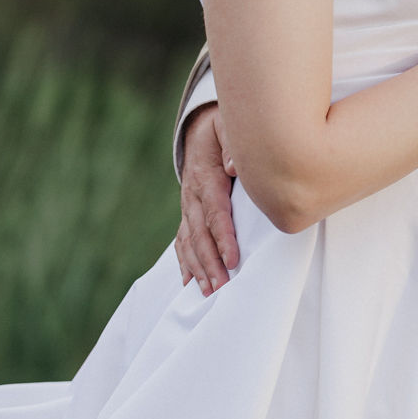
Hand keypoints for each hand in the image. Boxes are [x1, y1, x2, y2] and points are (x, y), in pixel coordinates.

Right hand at [175, 104, 240, 293]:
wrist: (200, 128)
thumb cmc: (222, 128)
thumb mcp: (228, 126)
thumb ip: (232, 145)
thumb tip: (234, 167)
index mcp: (206, 177)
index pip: (214, 211)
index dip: (223, 237)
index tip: (232, 259)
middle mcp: (192, 195)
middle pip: (199, 234)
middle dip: (210, 262)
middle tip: (221, 287)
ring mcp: (188, 206)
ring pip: (189, 241)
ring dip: (198, 268)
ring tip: (208, 292)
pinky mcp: (188, 212)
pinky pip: (183, 240)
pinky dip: (185, 262)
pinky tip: (190, 282)